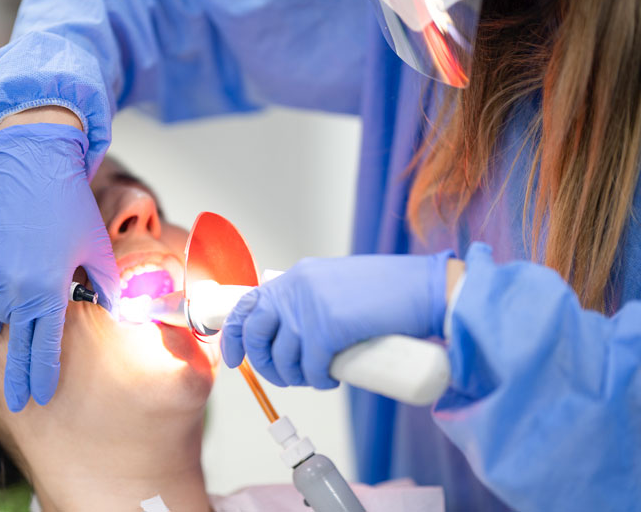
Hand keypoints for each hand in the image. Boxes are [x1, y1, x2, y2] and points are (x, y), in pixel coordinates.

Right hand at [0, 123, 117, 410]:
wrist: (34, 164)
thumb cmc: (72, 207)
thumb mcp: (99, 248)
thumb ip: (107, 286)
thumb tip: (117, 312)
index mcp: (48, 288)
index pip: (44, 346)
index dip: (43, 375)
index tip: (41, 397)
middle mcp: (14, 286)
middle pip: (15, 344)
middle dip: (17, 377)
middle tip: (19, 403)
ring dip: (9, 332)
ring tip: (18, 345)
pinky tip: (4, 311)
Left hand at [221, 251, 452, 388]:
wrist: (425, 288)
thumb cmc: (389, 290)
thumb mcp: (337, 285)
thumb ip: (313, 300)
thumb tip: (294, 331)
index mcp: (297, 276)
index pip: (247, 304)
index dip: (234, 334)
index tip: (236, 357)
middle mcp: (296, 288)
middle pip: (255, 334)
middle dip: (264, 364)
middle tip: (285, 376)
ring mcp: (309, 307)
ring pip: (282, 357)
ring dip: (294, 378)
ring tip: (316, 378)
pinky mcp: (327, 328)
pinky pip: (308, 367)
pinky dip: (317, 381)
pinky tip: (330, 380)